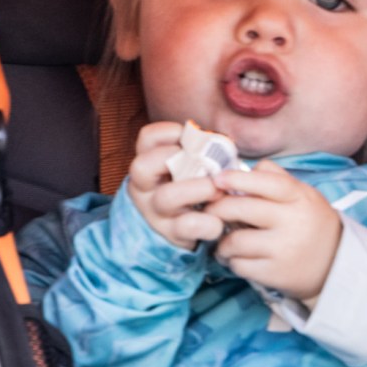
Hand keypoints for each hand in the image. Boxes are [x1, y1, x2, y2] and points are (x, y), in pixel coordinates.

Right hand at [126, 122, 224, 249]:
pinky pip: (188, 226)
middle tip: (204, 163)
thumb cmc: (192, 188)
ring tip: (218, 190)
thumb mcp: (187, 169)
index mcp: (148, 165)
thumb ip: (199, 153)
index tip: (191, 137)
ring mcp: (155, 213)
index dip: (168, 131)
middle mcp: (144, 188)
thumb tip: (223, 142)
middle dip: (176, 158)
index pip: (146, 138)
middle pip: (143, 166)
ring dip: (199, 189)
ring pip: (167, 196)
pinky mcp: (172, 235)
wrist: (186, 232)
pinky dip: (209, 223)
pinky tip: (219, 221)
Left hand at [207, 160, 341, 300]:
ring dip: (222, 241)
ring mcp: (284, 250)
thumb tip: (242, 168)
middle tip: (209, 212)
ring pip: (235, 240)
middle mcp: (293, 222)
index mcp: (300, 197)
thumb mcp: (305, 195)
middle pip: (241, 209)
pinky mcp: (276, 274)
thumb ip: (276, 178)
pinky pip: (240, 265)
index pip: (265, 182)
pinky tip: (235, 258)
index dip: (237, 178)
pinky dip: (231, 261)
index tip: (216, 180)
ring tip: (223, 241)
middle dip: (217, 209)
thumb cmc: (312, 224)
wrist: (336, 266)